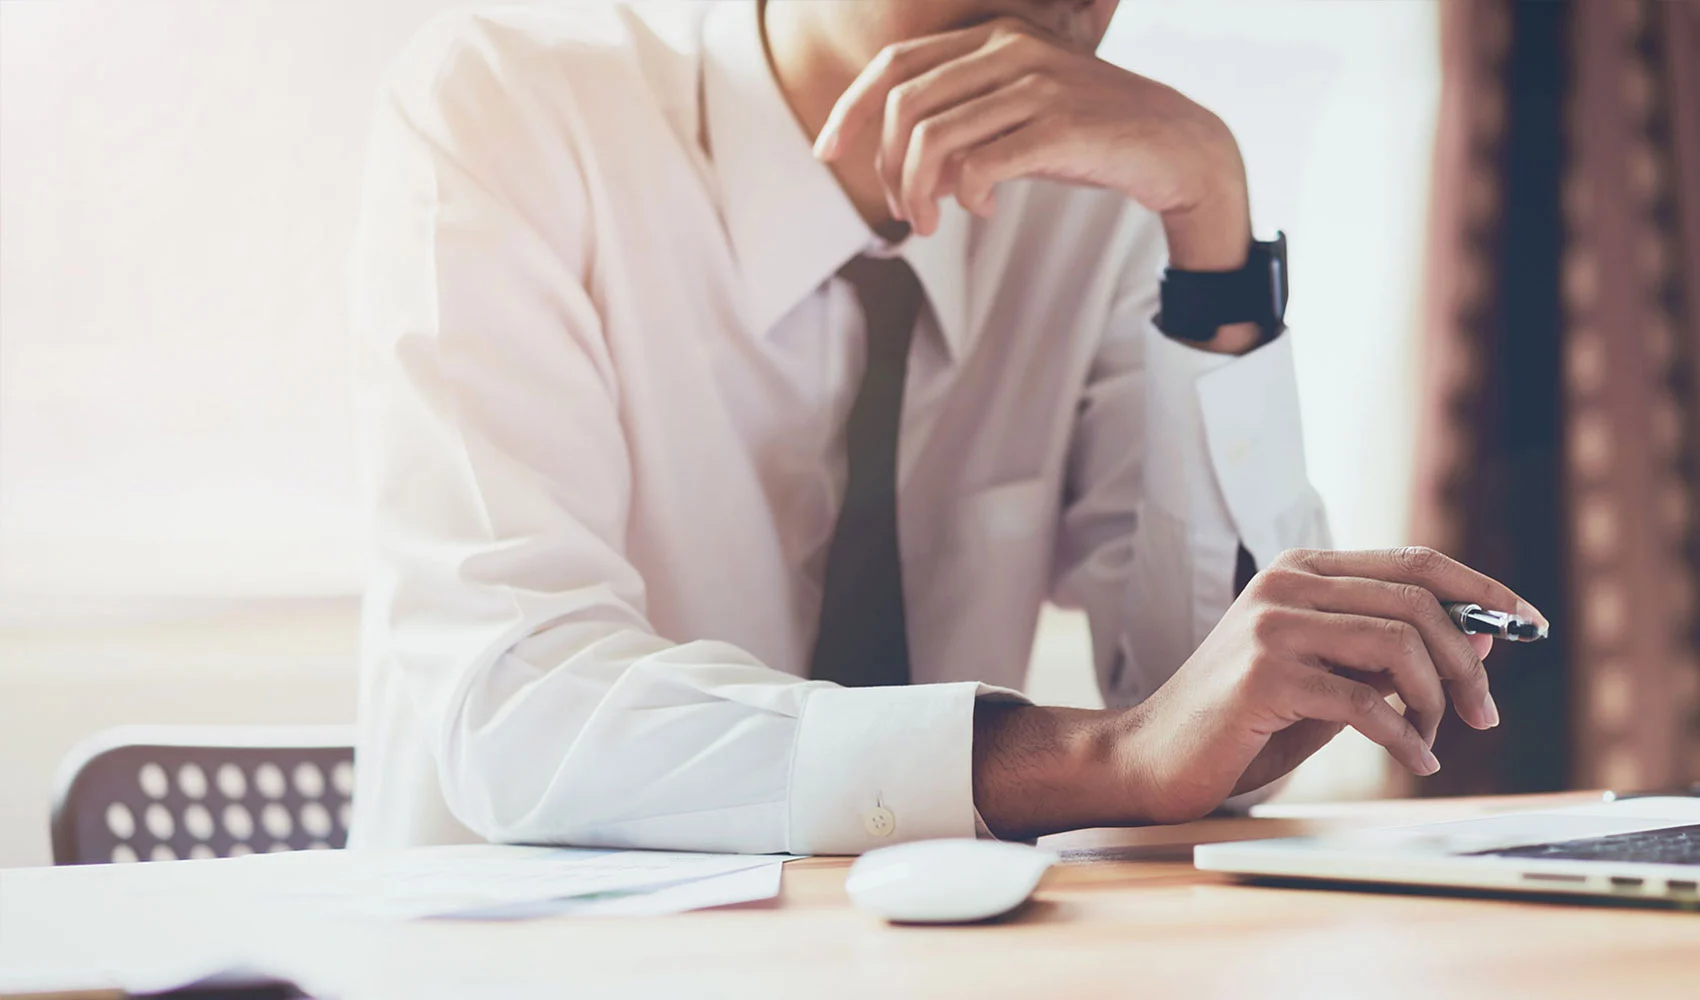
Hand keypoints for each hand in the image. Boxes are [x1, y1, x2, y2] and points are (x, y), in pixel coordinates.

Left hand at [812, 16, 1249, 269]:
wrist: (1174, 145)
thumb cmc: (1088, 136)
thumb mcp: (1017, 119)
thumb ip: (960, 132)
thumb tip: (910, 173)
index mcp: (993, 35)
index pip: (894, 63)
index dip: (849, 110)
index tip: (825, 153)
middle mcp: (1010, 47)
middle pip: (903, 105)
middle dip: (886, 168)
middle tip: (902, 212)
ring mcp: (1035, 82)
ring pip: (933, 140)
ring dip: (917, 193)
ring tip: (929, 223)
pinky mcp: (1059, 124)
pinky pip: (981, 165)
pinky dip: (970, 196)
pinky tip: (983, 210)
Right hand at [1115, 547, 1544, 823]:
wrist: (1151, 756)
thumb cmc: (1241, 721)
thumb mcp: (1328, 677)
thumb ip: (1391, 655)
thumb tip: (1481, 638)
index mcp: (1301, 569)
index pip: (1415, 562)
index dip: (1482, 589)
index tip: (1528, 624)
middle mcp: (1285, 583)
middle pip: (1417, 602)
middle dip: (1466, 662)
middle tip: (1483, 714)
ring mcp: (1271, 626)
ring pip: (1398, 645)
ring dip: (1436, 700)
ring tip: (1434, 738)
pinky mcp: (1263, 676)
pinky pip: (1364, 702)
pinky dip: (1404, 737)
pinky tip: (1413, 760)